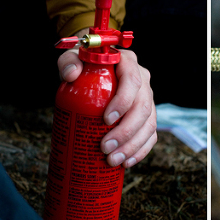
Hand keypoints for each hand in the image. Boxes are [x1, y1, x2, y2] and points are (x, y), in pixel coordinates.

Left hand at [58, 30, 156, 167]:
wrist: (90, 73)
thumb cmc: (82, 65)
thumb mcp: (71, 57)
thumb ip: (68, 62)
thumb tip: (72, 75)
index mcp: (129, 63)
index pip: (132, 81)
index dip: (123, 102)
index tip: (106, 120)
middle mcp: (143, 81)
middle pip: (143, 108)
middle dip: (126, 132)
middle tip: (105, 148)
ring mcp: (147, 99)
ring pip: (149, 124)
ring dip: (133, 146)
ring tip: (113, 160)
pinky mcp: (147, 115)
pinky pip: (151, 135)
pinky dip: (141, 151)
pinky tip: (127, 162)